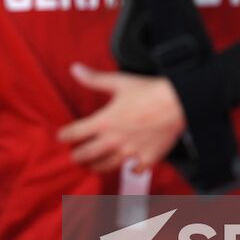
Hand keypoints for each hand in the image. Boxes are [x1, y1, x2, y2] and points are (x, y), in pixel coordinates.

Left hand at [57, 64, 185, 173]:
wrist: (177, 103)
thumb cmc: (148, 90)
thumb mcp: (118, 81)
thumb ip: (94, 79)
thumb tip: (75, 69)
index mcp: (104, 121)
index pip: (76, 132)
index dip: (66, 135)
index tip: (61, 136)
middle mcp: (114, 140)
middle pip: (88, 154)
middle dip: (78, 156)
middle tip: (74, 158)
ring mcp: (131, 152)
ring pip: (108, 165)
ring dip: (97, 166)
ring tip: (93, 167)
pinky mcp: (148, 158)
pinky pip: (136, 170)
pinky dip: (131, 170)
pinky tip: (130, 168)